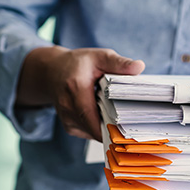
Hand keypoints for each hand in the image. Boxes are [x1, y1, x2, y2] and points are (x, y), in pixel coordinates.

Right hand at [17, 46, 145, 140]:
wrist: (51, 72)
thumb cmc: (77, 64)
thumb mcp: (99, 56)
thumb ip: (118, 63)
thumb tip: (139, 66)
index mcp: (75, 88)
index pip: (93, 117)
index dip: (111, 128)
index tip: (129, 130)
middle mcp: (68, 107)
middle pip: (96, 128)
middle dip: (115, 128)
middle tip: (132, 121)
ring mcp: (67, 120)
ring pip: (94, 133)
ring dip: (108, 127)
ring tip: (118, 114)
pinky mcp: (70, 127)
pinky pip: (90, 133)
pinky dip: (101, 127)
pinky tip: (106, 115)